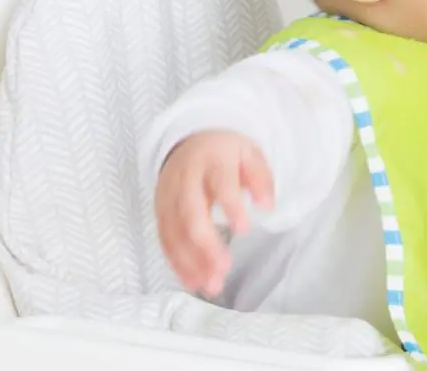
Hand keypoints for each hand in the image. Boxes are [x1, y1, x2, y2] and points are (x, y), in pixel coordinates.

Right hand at [155, 131, 273, 295]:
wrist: (189, 142)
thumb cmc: (225, 153)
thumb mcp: (250, 154)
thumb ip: (261, 178)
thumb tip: (267, 205)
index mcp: (211, 160)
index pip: (221, 183)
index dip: (230, 205)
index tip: (244, 229)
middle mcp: (184, 179)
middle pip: (190, 213)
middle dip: (205, 244)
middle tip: (223, 268)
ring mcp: (167, 196)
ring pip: (174, 231)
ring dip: (190, 261)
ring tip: (211, 284)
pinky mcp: (160, 212)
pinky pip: (165, 240)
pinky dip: (177, 262)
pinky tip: (193, 280)